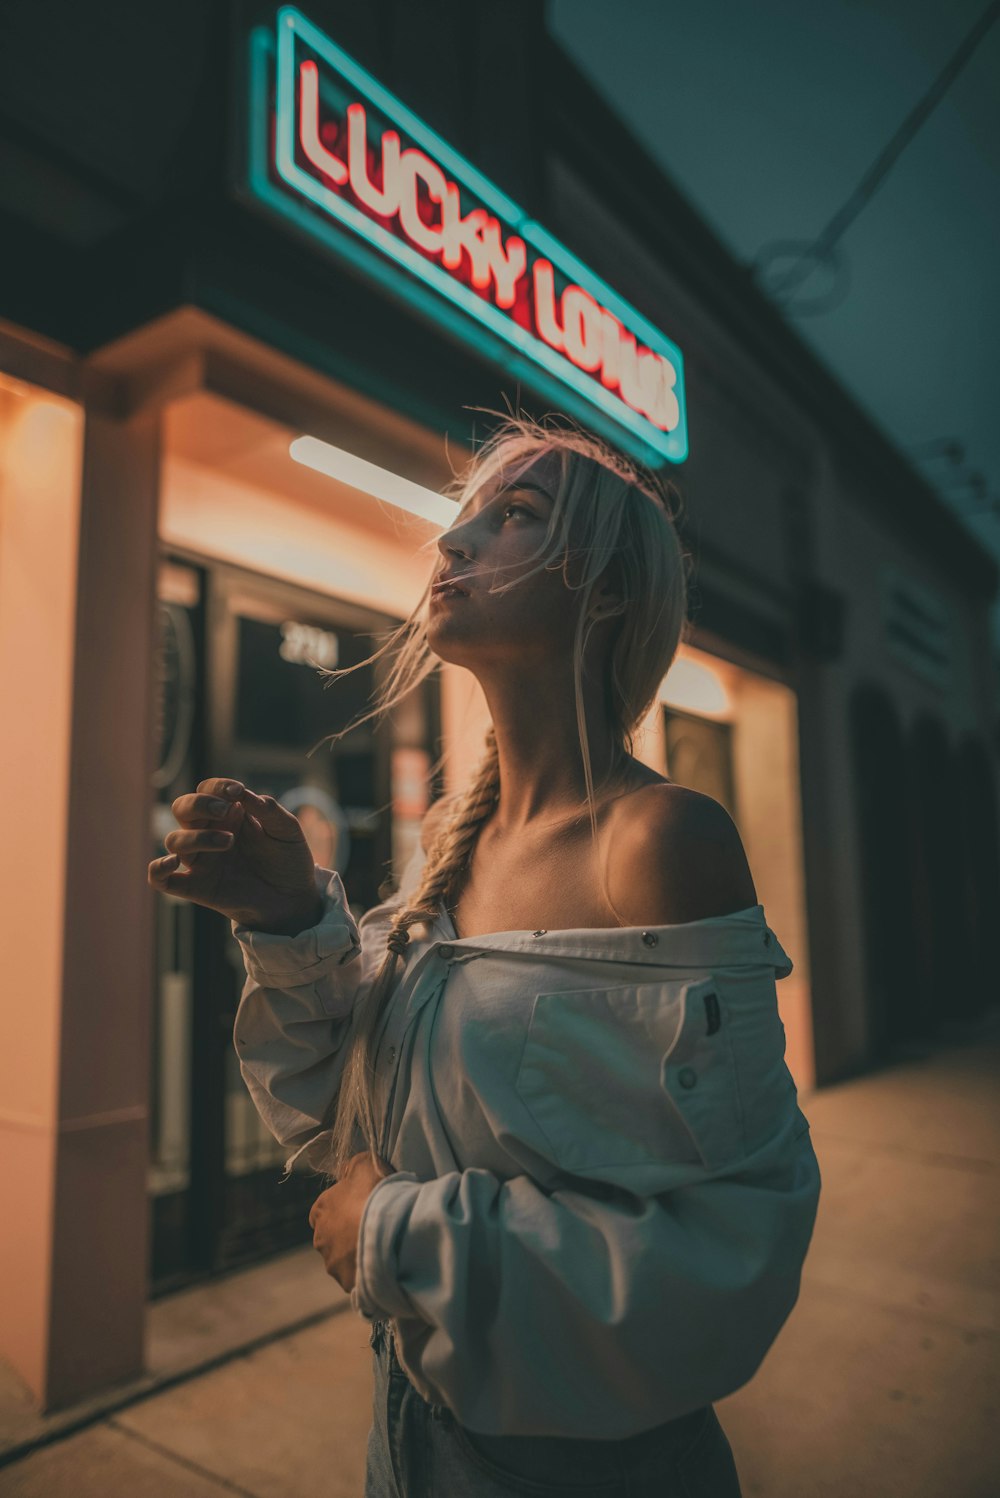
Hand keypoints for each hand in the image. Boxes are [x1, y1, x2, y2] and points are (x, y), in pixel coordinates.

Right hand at [147, 778, 321, 929]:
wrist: (294, 898)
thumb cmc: (289, 860)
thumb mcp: (287, 830)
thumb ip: (268, 810)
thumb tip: (244, 795)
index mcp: (229, 816)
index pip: (207, 790)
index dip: (217, 787)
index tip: (237, 792)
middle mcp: (209, 834)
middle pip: (182, 808)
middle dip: (200, 804)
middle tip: (225, 811)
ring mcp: (201, 860)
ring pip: (174, 840)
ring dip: (196, 836)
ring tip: (228, 841)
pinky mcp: (196, 887)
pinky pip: (161, 880)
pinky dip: (158, 869)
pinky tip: (173, 862)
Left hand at [309, 1151, 394, 1293]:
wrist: (387, 1228)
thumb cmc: (374, 1192)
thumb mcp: (364, 1163)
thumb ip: (352, 1166)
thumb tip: (346, 1172)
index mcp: (320, 1209)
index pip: (323, 1212)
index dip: (342, 1210)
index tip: (360, 1209)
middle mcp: (320, 1238)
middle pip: (333, 1237)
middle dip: (348, 1235)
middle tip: (372, 1229)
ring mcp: (332, 1262)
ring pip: (343, 1259)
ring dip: (356, 1255)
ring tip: (380, 1247)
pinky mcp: (345, 1282)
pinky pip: (355, 1277)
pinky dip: (365, 1273)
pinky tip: (382, 1264)